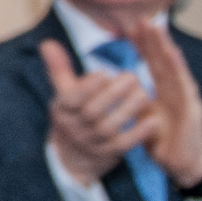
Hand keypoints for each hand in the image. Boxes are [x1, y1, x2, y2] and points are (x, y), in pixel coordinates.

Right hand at [38, 39, 158, 185]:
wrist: (72, 157)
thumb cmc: (73, 116)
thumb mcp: (63, 94)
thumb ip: (59, 68)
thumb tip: (48, 43)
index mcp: (63, 109)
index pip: (72, 98)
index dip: (87, 86)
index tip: (104, 72)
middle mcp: (75, 127)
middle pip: (92, 111)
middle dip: (112, 94)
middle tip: (132, 76)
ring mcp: (92, 142)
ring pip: (109, 127)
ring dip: (127, 110)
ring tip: (144, 93)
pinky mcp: (109, 154)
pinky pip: (124, 145)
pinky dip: (138, 133)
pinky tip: (153, 120)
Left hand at [132, 20, 201, 186]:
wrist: (183, 166)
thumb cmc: (165, 143)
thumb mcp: (144, 119)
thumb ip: (135, 103)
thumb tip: (117, 90)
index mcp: (166, 92)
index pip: (154, 64)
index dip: (145, 46)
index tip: (132, 27)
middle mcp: (178, 91)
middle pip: (165, 60)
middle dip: (154, 40)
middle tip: (142, 19)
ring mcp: (187, 98)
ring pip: (175, 68)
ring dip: (166, 47)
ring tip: (157, 29)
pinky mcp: (192, 109)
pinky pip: (184, 86)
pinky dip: (179, 69)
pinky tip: (172, 54)